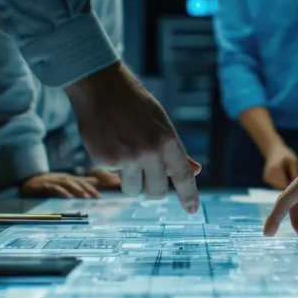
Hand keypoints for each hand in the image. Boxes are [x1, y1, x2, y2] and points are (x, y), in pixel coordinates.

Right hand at [21, 173, 99, 198]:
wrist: (29, 184)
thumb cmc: (49, 185)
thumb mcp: (65, 185)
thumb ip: (78, 185)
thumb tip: (93, 186)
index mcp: (68, 179)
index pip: (82, 182)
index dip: (92, 187)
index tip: (100, 196)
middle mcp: (62, 178)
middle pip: (77, 181)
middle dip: (87, 188)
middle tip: (96, 197)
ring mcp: (53, 181)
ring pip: (67, 183)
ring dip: (77, 190)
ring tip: (85, 197)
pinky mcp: (44, 185)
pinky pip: (54, 188)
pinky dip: (62, 192)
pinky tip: (68, 198)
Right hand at [65, 63, 200, 210]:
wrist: (102, 87)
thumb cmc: (134, 105)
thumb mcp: (162, 124)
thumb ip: (176, 151)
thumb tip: (196, 170)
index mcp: (167, 141)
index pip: (183, 175)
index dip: (189, 195)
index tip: (193, 210)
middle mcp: (150, 152)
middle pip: (156, 191)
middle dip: (151, 186)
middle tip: (144, 170)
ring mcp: (127, 158)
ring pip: (133, 189)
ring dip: (130, 179)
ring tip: (125, 153)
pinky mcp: (106, 160)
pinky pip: (113, 176)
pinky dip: (112, 165)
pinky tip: (110, 143)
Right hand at [262, 143, 297, 189]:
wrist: (273, 150)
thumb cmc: (286, 155)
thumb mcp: (294, 160)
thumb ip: (295, 172)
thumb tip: (295, 185)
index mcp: (275, 169)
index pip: (284, 185)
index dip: (291, 185)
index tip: (296, 180)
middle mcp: (268, 175)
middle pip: (282, 187)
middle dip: (288, 183)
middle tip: (291, 174)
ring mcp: (266, 178)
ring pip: (279, 187)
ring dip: (284, 182)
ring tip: (285, 172)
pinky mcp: (266, 179)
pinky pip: (276, 185)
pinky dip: (280, 181)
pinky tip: (281, 173)